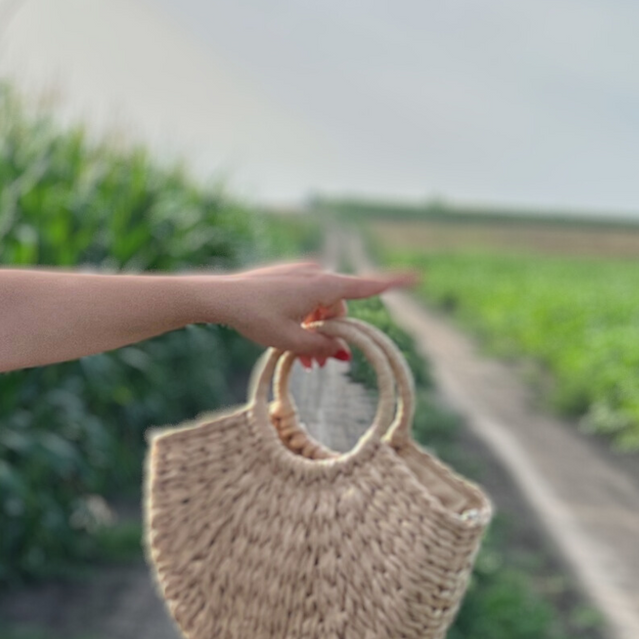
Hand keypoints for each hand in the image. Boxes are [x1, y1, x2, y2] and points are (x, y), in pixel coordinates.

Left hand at [206, 259, 421, 363]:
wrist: (219, 297)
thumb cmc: (255, 317)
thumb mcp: (291, 340)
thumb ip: (321, 347)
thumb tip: (342, 351)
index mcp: (323, 286)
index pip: (367, 286)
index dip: (394, 283)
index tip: (419, 276)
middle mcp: (315, 274)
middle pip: (338, 307)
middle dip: (333, 334)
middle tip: (319, 364)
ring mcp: (298, 275)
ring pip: (320, 307)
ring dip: (316, 331)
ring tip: (304, 361)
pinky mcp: (284, 278)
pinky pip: (304, 301)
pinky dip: (303, 320)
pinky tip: (289, 340)